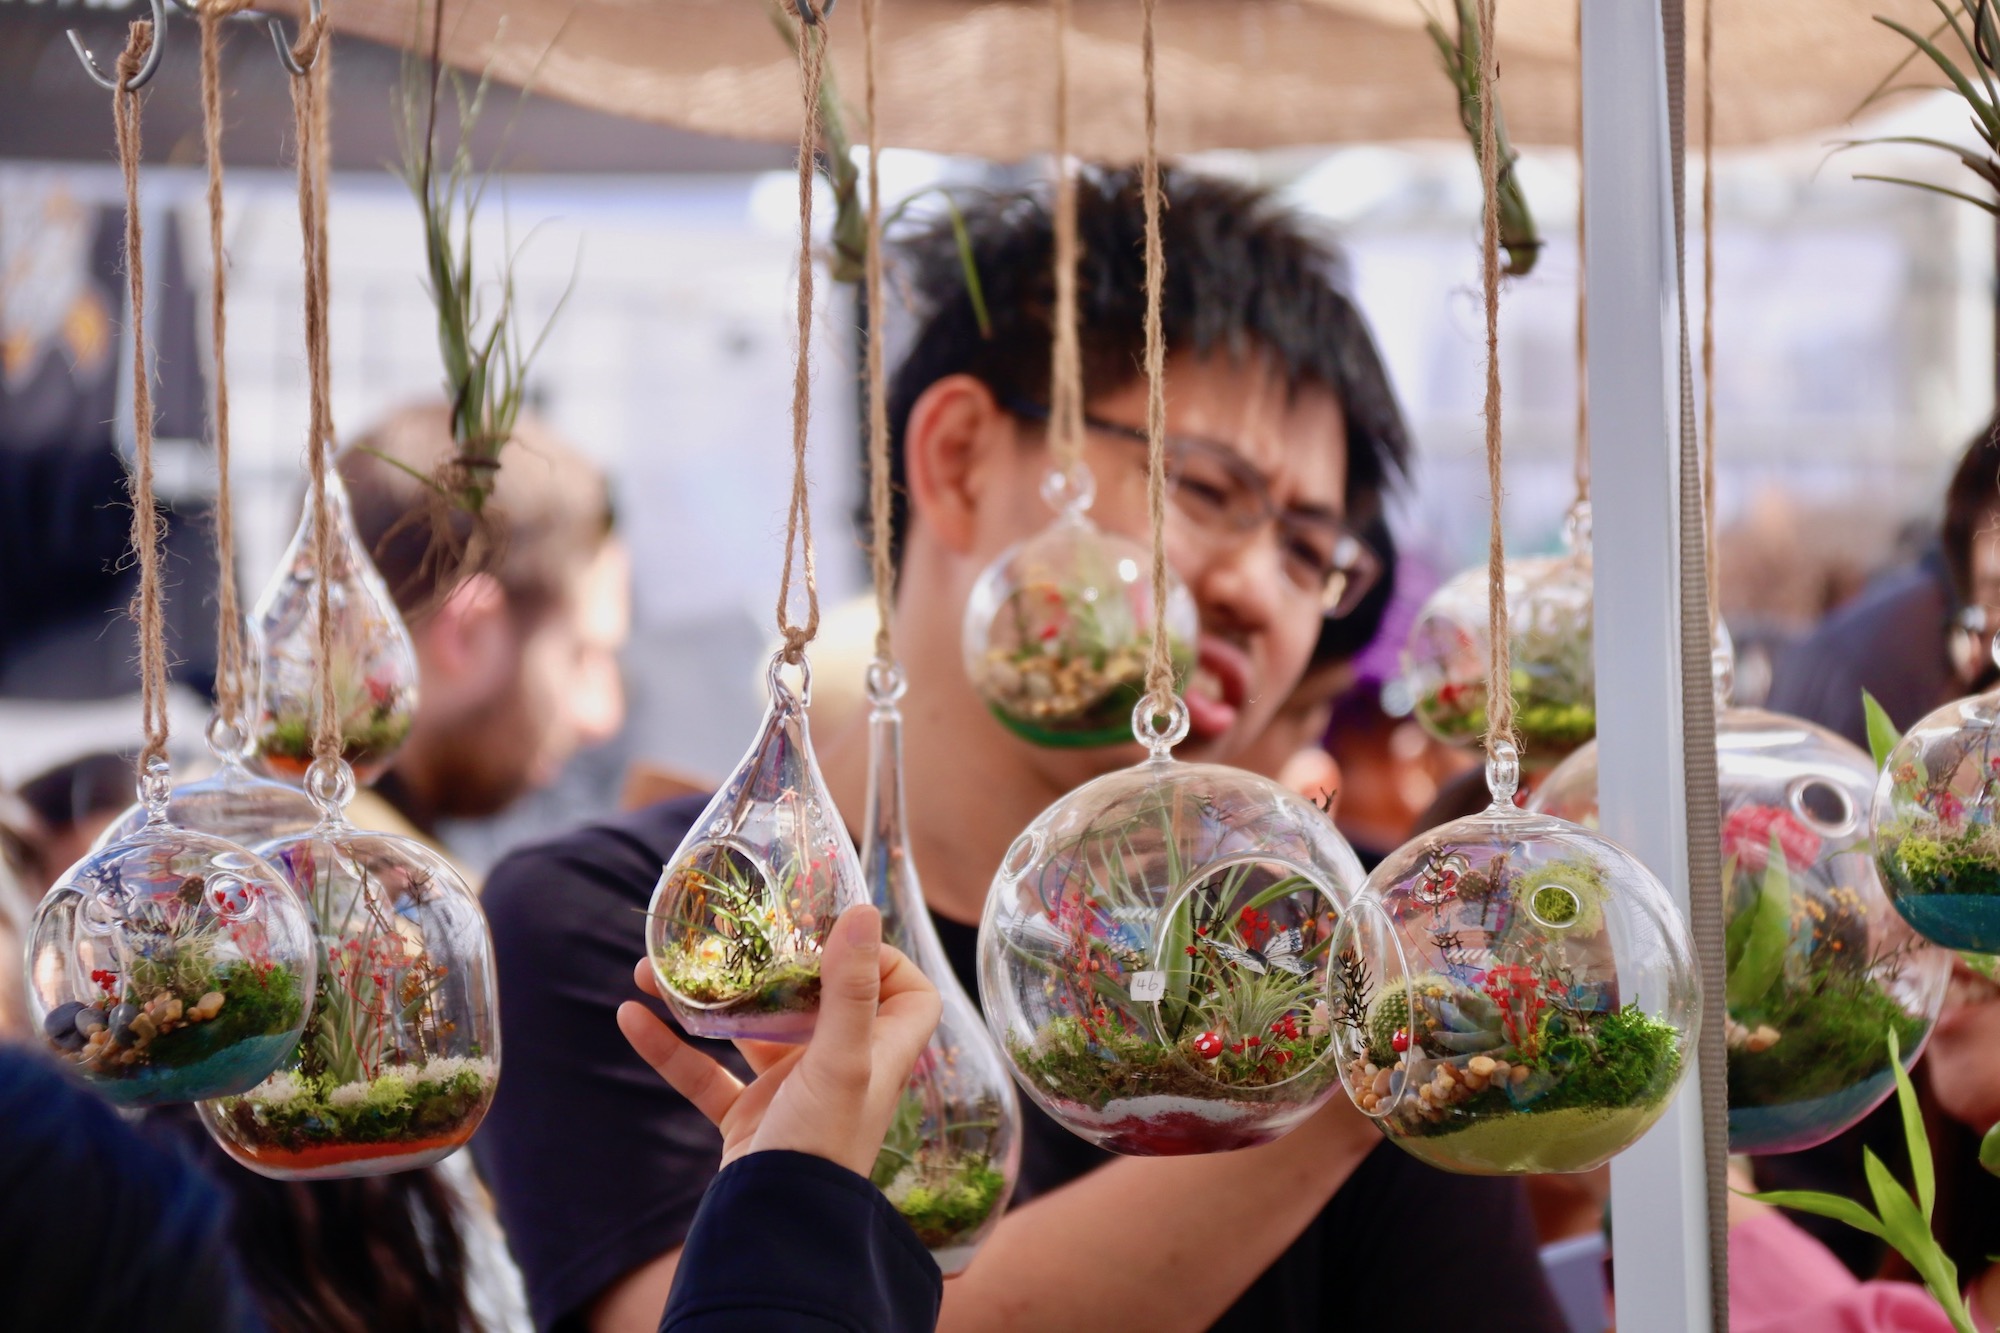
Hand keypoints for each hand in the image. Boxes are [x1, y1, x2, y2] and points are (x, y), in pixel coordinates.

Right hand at [618, 904, 941, 1177]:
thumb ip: (851, 988)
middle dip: (767, 962)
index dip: (884, 959)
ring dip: (705, 999)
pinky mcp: (747, 1117)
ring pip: (748, 1029)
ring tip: (655, 967)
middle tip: (732, 930)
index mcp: (876, 1050)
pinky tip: (631, 1016)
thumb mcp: (842, 1060)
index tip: (839, 932)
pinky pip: (704, 1073)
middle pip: (814, 998)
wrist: (778, 1228)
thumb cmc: (824, 1144)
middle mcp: (838, 1064)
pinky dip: (669, 1047)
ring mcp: (790, 1090)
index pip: (905, 993)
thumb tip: (863, 910)